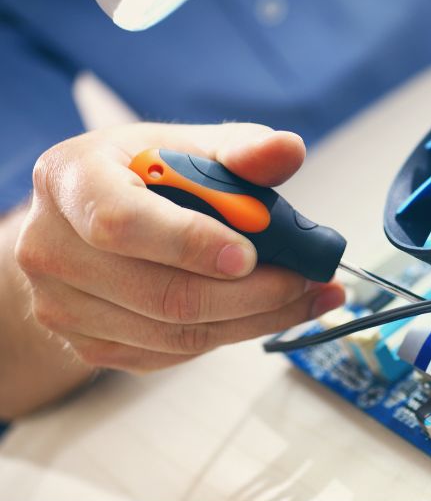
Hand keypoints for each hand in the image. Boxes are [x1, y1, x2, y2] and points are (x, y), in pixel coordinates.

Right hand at [14, 122, 344, 372]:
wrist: (89, 221)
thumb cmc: (144, 175)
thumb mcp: (188, 147)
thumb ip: (242, 150)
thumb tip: (289, 149)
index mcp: (72, 180)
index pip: (122, 222)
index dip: (190, 243)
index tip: (250, 255)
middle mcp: (51, 247)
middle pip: (161, 292)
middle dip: (252, 293)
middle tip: (310, 280)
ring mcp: (63, 305)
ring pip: (175, 333)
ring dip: (255, 320)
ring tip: (308, 296)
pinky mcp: (87, 345)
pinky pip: (172, 354)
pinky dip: (231, 335)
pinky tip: (269, 313)